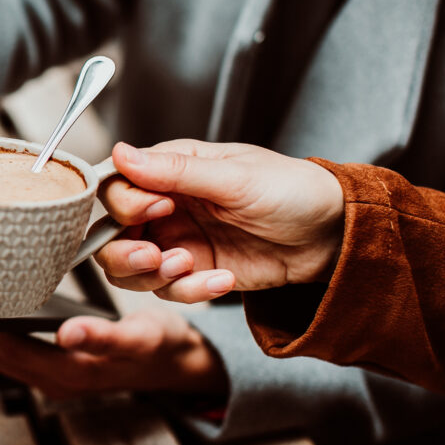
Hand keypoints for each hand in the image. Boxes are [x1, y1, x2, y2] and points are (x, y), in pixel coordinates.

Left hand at [0, 307, 227, 398]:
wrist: (178, 363)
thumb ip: (106, 337)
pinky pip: (11, 351)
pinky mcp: (55, 367)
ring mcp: (52, 376)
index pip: (4, 349)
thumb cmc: (160, 345)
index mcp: (68, 374)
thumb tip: (68, 332)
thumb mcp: (140, 337)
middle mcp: (54, 380)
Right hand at [95, 140, 344, 302]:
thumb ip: (174, 170)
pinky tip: (223, 279)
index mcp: (170, 170)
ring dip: (153, 276)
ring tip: (191, 268)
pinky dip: (191, 291)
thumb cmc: (293, 190)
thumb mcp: (235, 177)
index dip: (124, 205)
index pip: (115, 187)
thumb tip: (120, 153)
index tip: (158, 210)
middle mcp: (165, 207)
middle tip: (157, 256)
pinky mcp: (195, 272)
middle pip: (110, 234)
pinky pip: (169, 290)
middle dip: (125, 252)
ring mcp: (177, 241)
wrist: (334, 236)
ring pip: (130, 269)